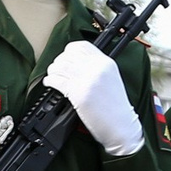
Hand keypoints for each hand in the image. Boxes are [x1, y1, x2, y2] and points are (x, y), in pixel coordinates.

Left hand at [43, 40, 143, 156]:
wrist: (121, 125)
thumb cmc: (116, 106)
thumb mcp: (111, 78)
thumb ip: (96, 67)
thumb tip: (75, 62)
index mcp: (106, 62)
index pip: (81, 46)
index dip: (69, 51)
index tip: (66, 58)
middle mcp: (96, 68)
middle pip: (68, 55)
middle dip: (59, 61)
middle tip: (57, 68)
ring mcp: (87, 80)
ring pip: (60, 66)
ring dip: (52, 70)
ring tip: (52, 75)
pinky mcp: (77, 93)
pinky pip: (56, 80)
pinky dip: (49, 81)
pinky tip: (49, 83)